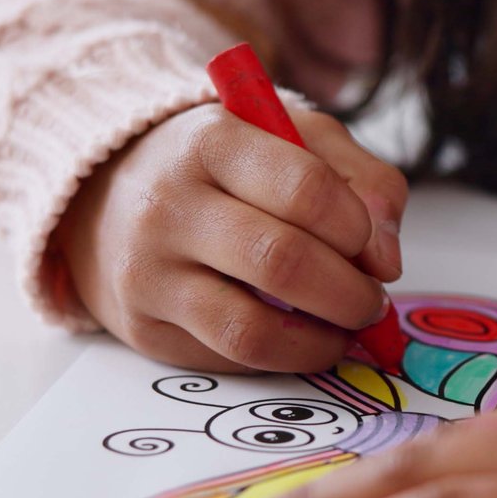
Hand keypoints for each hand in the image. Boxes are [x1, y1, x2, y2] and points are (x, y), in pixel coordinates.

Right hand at [57, 103, 406, 372]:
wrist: (110, 197)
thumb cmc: (224, 166)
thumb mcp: (294, 138)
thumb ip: (361, 180)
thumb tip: (386, 259)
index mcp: (211, 141)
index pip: (305, 190)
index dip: (357, 228)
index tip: (369, 244)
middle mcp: (168, 205)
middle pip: (283, 263)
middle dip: (351, 294)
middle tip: (371, 301)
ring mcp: (148, 273)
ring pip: (252, 330)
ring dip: (321, 341)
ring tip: (343, 329)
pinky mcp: (144, 329)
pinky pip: (229, 359)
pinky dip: (281, 358)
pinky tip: (297, 337)